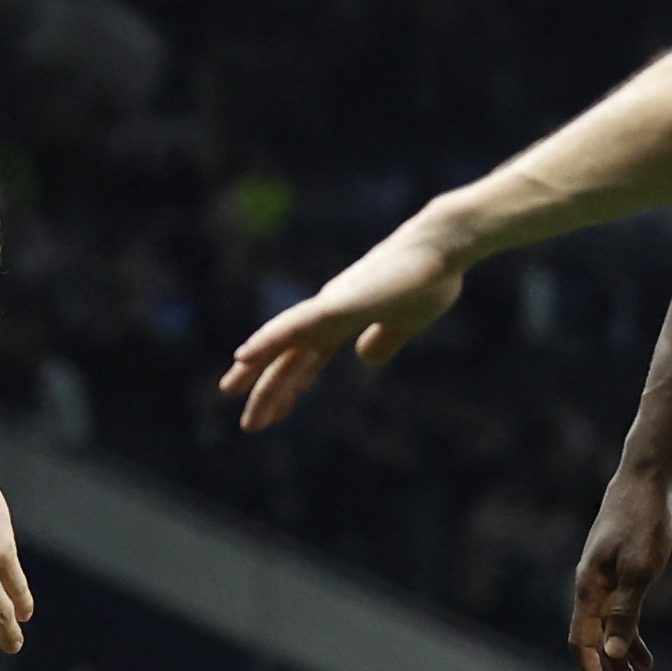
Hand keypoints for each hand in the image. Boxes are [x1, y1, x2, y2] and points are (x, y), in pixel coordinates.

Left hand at [223, 221, 466, 431]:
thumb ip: (384, 339)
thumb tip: (365, 358)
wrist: (443, 247)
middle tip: (248, 423)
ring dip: (256, 368)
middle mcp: (329, 313)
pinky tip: (244, 355)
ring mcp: (331, 305)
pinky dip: (268, 340)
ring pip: (283, 342)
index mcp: (345, 321)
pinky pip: (295, 325)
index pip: (307, 359)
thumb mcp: (405, 323)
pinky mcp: (338, 303)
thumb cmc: (429, 279)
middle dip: (267, 388)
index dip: (290, 387)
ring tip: (227, 389)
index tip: (274, 414)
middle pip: (288, 355)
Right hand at [567, 465, 671, 670]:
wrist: (647, 480)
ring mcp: (603, 584)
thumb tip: (610, 654)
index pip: (582, 646)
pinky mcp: (619, 577)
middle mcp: (589, 591)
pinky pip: (619, 620)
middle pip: (593, 647)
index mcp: (588, 590)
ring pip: (606, 636)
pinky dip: (631, 642)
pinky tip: (647, 661)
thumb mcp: (640, 569)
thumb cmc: (644, 521)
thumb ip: (624, 612)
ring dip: (621, 667)